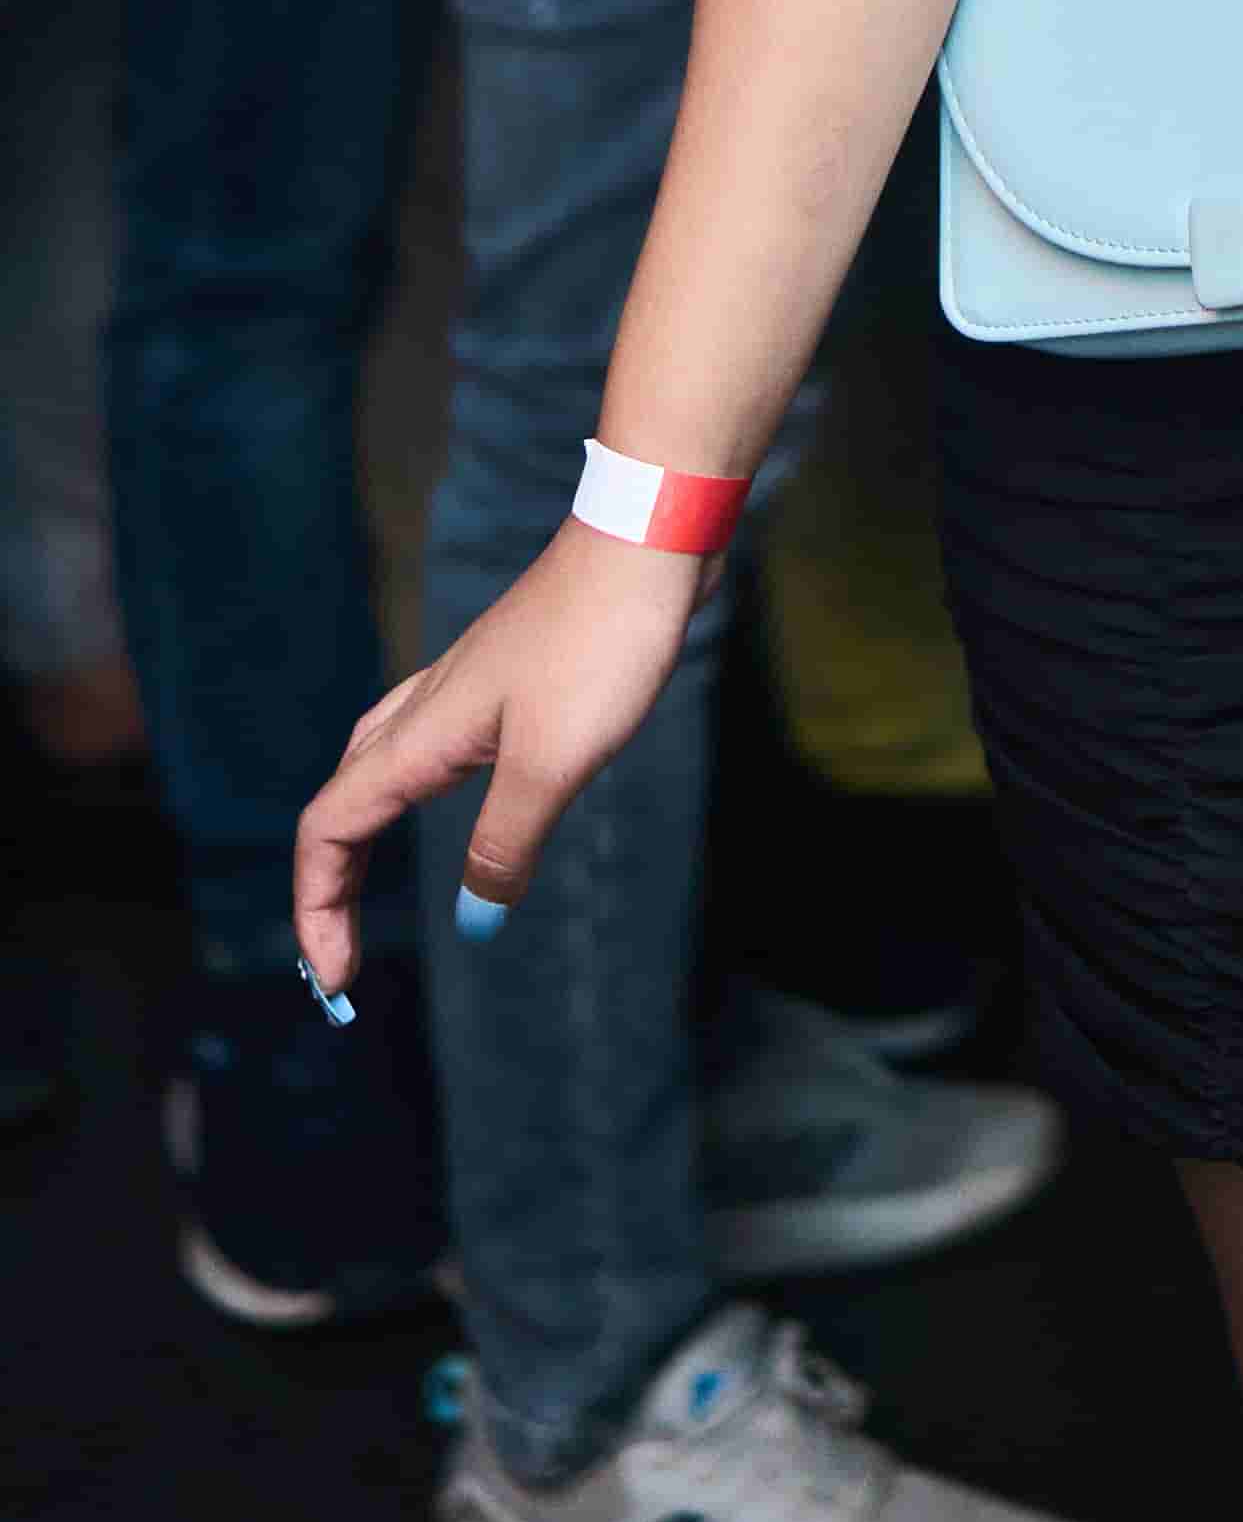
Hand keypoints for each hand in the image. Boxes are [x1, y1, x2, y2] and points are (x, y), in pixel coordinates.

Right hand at [293, 521, 708, 993]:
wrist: (647, 540)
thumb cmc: (598, 644)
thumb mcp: (552, 763)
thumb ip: (505, 843)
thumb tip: (476, 920)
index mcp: (418, 737)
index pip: (326, 832)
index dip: (316, 910)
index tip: (333, 982)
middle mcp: (425, 710)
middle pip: (341, 803)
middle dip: (327, 884)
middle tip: (339, 955)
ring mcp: (464, 689)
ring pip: (379, 768)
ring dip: (362, 837)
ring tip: (366, 893)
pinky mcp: (508, 678)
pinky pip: (432, 752)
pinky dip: (415, 797)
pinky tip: (459, 805)